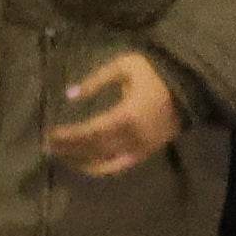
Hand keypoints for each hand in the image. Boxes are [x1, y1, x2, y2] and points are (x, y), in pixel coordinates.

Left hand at [45, 52, 182, 177]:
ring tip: (62, 157)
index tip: (49, 134)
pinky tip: (87, 164)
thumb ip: (97, 80)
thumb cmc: (153, 73)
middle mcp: (132, 138)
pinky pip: (120, 166)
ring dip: (82, 162)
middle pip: (94, 149)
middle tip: (47, 147)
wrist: (188, 87)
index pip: (90, 131)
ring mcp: (141, 149)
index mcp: (126, 115)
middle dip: (70, 149)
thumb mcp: (124, 67)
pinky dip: (101, 168)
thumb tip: (70, 94)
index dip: (69, 136)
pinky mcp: (146, 153)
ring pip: (106, 163)